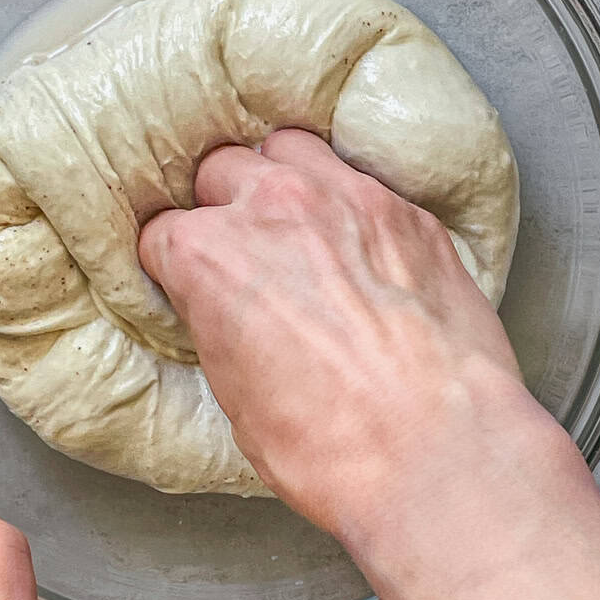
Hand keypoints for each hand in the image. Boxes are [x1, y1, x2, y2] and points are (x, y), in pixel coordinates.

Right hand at [139, 129, 563, 552]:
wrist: (437, 450)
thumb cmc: (333, 446)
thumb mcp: (236, 399)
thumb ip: (221, 328)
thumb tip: (229, 317)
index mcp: (208, 256)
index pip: (161, 232)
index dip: (173, 263)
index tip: (187, 282)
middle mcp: (270, 207)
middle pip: (221, 171)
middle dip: (222, 207)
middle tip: (242, 251)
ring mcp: (345, 198)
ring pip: (290, 150)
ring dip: (282, 179)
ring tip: (296, 223)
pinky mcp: (407, 211)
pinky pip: (361, 179)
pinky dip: (349, 203)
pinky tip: (359, 243)